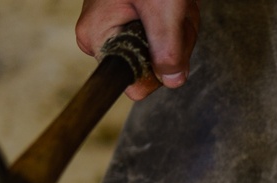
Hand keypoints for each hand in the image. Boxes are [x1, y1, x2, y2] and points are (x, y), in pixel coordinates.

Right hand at [76, 0, 199, 99]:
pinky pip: (164, 38)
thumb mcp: (164, 12)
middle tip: (174, 14)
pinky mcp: (134, 25)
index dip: (157, 70)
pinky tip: (175, 6)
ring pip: (163, 52)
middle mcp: (103, 37)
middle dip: (174, 43)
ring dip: (179, 30)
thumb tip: (172, 82)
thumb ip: (169, 49)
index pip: (131, 81)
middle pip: (151, 67)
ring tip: (174, 6)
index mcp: (97, 37)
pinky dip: (177, 23)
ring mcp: (119, 31)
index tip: (168, 44)